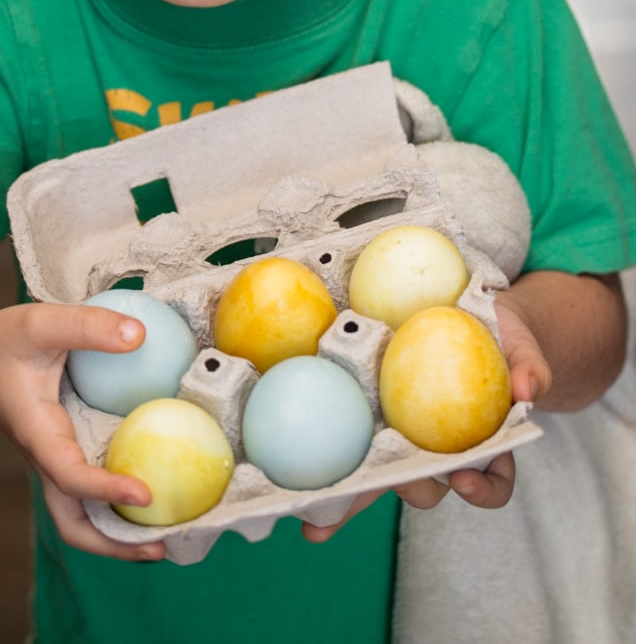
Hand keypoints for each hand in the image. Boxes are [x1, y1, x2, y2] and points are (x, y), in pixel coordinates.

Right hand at [0, 302, 165, 560]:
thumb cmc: (3, 342)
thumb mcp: (40, 322)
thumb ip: (86, 326)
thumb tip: (139, 335)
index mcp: (37, 433)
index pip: (68, 475)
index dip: (104, 490)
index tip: (144, 495)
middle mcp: (46, 458)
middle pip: (73, 523)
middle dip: (114, 544)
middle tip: (163, 546)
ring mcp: (56, 461)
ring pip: (83, 515)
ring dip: (120, 533)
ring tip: (168, 534)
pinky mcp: (67, 453)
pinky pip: (93, 490)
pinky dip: (120, 502)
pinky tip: (158, 485)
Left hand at [303, 291, 548, 543]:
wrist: (467, 317)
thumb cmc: (502, 335)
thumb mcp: (522, 344)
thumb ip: (530, 366)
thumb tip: (528, 389)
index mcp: (485, 442)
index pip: (494, 477)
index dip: (483, 487)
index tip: (467, 477)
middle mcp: (441, 449)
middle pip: (428, 485)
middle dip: (412, 490)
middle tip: (399, 482)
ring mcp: (402, 437)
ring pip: (380, 475)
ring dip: (354, 495)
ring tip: (325, 502)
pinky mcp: (366, 418)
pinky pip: (345, 443)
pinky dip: (323, 465)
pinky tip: (288, 476)